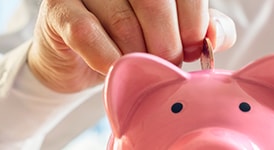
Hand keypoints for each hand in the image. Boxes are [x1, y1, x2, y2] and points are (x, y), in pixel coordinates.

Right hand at [27, 0, 235, 92]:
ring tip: (139, 69)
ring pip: (123, 21)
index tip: (193, 48)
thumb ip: (199, 29)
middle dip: (167, 44)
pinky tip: (114, 70)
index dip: (194, 21)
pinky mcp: (58, 8)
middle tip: (166, 65)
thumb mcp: (169, 32)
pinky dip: (107, 58)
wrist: (75, 59)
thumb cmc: (125, 40)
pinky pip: (87, 33)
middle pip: (154, 2)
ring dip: (137, 56)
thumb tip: (215, 36)